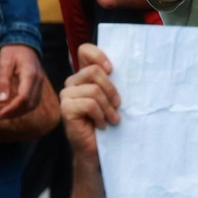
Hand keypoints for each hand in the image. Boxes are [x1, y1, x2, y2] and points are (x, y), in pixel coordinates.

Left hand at [0, 43, 43, 118]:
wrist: (25, 42)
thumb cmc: (13, 51)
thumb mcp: (5, 64)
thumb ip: (4, 82)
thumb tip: (2, 100)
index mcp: (30, 75)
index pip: (24, 97)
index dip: (12, 109)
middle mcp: (38, 80)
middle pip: (30, 103)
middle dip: (15, 113)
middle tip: (0, 116)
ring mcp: (40, 82)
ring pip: (34, 104)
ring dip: (21, 112)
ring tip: (6, 114)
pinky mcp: (39, 84)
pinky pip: (35, 100)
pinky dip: (26, 107)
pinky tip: (15, 109)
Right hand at [61, 43, 120, 159]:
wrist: (96, 147)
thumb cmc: (108, 119)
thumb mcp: (113, 96)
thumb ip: (113, 79)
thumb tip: (132, 64)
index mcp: (84, 75)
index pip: (85, 50)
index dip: (99, 55)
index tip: (112, 69)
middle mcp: (72, 82)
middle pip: (94, 71)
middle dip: (111, 89)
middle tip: (118, 105)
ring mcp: (66, 95)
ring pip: (94, 90)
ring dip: (108, 107)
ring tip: (112, 118)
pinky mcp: (65, 108)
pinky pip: (89, 104)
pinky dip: (101, 115)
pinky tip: (102, 124)